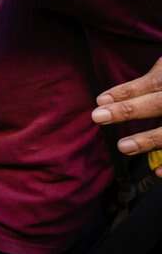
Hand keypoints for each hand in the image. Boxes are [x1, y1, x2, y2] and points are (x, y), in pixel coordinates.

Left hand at [92, 57, 161, 173]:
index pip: (156, 82)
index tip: (100, 100)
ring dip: (151, 140)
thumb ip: (154, 79)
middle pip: (161, 104)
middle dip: (131, 109)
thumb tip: (110, 99)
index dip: (128, 90)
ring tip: (123, 146)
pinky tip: (157, 173)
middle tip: (98, 116)